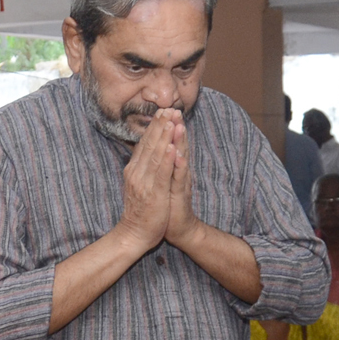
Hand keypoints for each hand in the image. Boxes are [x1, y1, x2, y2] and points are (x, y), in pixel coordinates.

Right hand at [117, 112, 175, 249]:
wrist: (134, 235)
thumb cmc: (140, 211)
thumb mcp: (138, 185)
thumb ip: (141, 168)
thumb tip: (144, 152)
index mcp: (134, 170)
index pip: (144, 144)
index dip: (154, 127)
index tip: (162, 111)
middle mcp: (137, 173)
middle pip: (149, 145)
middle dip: (160, 126)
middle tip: (168, 108)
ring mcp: (145, 183)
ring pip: (156, 156)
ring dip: (164, 138)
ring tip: (171, 121)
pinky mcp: (154, 194)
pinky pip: (161, 174)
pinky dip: (167, 160)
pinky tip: (172, 147)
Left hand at [163, 110, 200, 247]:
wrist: (179, 229)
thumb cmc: (169, 204)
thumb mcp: (164, 181)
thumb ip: (163, 165)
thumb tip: (158, 149)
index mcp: (172, 168)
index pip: (170, 144)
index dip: (168, 128)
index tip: (165, 110)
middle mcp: (178, 172)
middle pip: (177, 147)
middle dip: (175, 128)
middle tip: (174, 110)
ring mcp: (180, 183)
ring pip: (180, 159)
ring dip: (180, 142)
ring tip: (178, 125)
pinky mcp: (180, 195)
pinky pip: (179, 178)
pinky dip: (178, 166)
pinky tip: (177, 155)